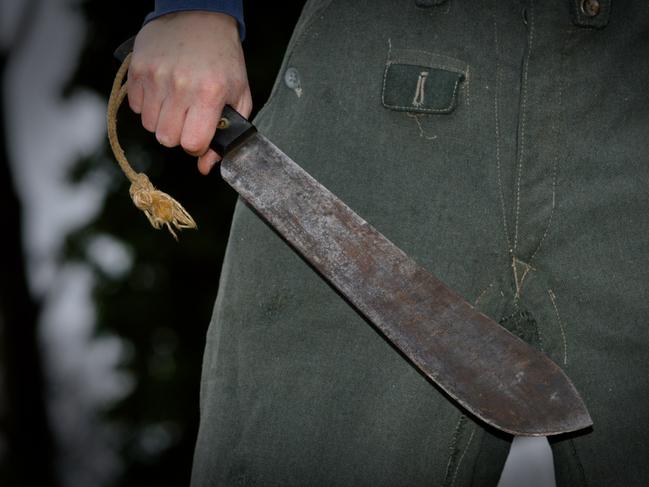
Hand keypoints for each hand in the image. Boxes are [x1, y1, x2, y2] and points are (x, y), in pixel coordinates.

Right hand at [127, 11, 251, 174]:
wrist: (199, 17)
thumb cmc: (223, 59)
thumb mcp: (238, 96)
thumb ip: (227, 134)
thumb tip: (206, 167)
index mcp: (210, 94)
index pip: (192, 143)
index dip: (197, 146)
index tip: (201, 135)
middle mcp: (180, 86)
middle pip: (167, 139)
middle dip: (179, 135)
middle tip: (188, 118)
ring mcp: (156, 77)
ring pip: (150, 126)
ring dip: (163, 121)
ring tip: (177, 102)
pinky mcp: (138, 70)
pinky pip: (137, 108)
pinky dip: (148, 106)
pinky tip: (163, 91)